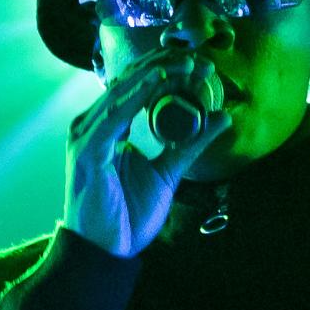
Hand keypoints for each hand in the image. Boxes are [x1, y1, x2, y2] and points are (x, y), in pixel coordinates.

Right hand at [63, 53, 233, 257]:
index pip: (136, 86)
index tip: (201, 65)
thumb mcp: (168, 173)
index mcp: (108, 126)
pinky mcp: (88, 150)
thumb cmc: (128, 215)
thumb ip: (191, 144)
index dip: (167, 69)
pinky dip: (138, 94)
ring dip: (157, 73)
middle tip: (200, 58)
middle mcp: (94, 125)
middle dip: (166, 65)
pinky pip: (116, 114)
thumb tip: (222, 118)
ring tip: (188, 63)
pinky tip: (160, 79)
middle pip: (129, 81)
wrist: (107, 250)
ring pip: (123, 90)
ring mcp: (87, 135)